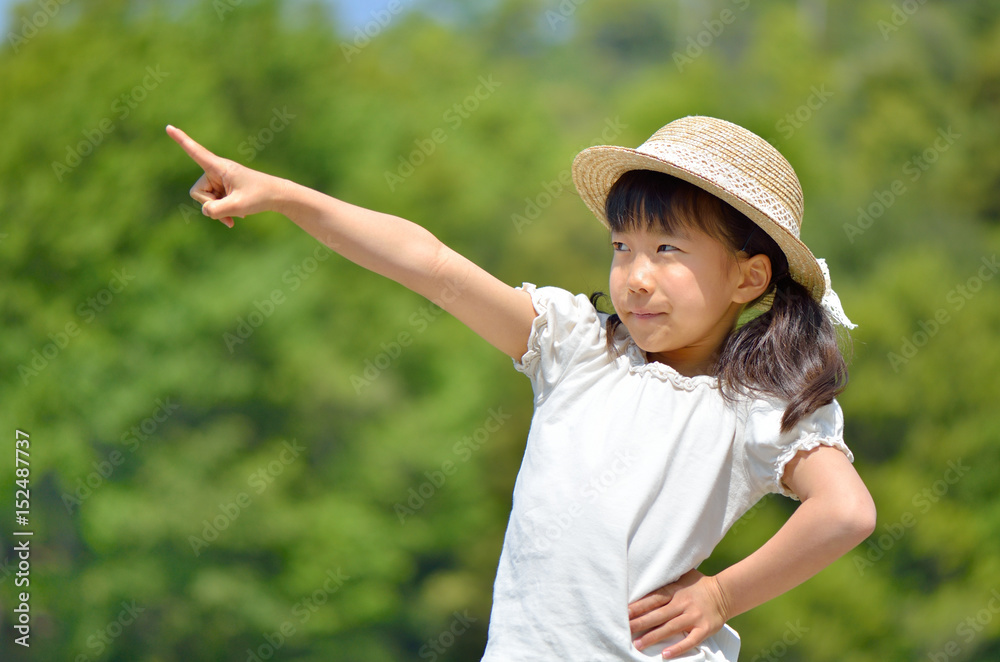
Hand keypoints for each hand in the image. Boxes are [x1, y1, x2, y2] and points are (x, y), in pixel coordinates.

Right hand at [166, 125, 281, 227]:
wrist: (276, 196)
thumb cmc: (259, 196)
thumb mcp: (238, 206)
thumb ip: (216, 210)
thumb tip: (205, 210)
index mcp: (220, 167)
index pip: (197, 152)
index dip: (181, 141)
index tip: (168, 127)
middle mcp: (216, 171)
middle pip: (198, 192)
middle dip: (211, 204)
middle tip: (232, 210)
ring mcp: (218, 181)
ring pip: (205, 200)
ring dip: (219, 210)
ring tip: (238, 213)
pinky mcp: (222, 189)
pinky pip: (213, 204)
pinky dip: (222, 212)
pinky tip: (234, 219)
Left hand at [628, 569, 731, 658]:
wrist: (725, 593)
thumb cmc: (698, 585)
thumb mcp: (682, 576)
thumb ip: (666, 580)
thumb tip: (645, 578)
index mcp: (675, 591)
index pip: (654, 599)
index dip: (639, 606)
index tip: (625, 612)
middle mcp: (683, 603)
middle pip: (658, 614)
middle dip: (640, 622)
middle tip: (625, 629)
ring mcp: (694, 617)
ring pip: (670, 628)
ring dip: (654, 637)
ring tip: (638, 644)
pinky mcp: (704, 628)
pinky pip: (690, 640)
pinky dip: (678, 647)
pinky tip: (665, 654)